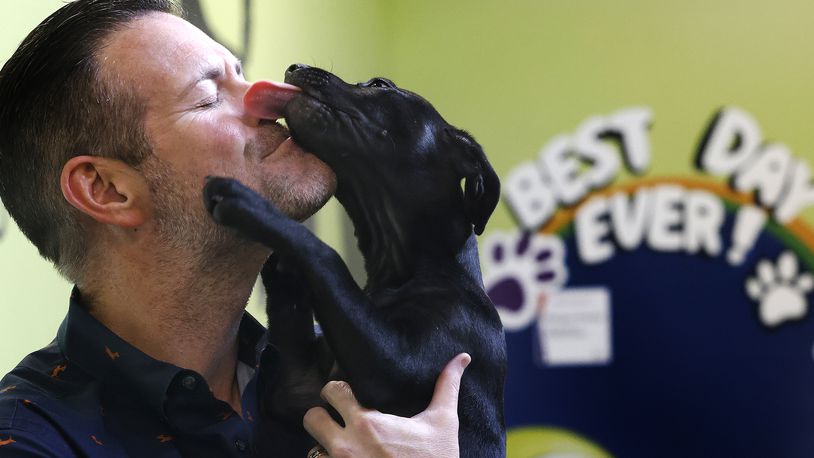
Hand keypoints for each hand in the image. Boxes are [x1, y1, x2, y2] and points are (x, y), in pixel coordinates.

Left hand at [303, 353, 470, 457]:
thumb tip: (462, 357)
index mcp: (368, 424)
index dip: (338, 390)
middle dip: (323, 417)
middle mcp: (347, 446)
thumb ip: (447, 386)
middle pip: (312, 418)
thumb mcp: (443, 423)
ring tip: (344, 445)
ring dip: (324, 445)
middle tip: (338, 419)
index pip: (332, 391)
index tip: (349, 394)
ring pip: (312, 449)